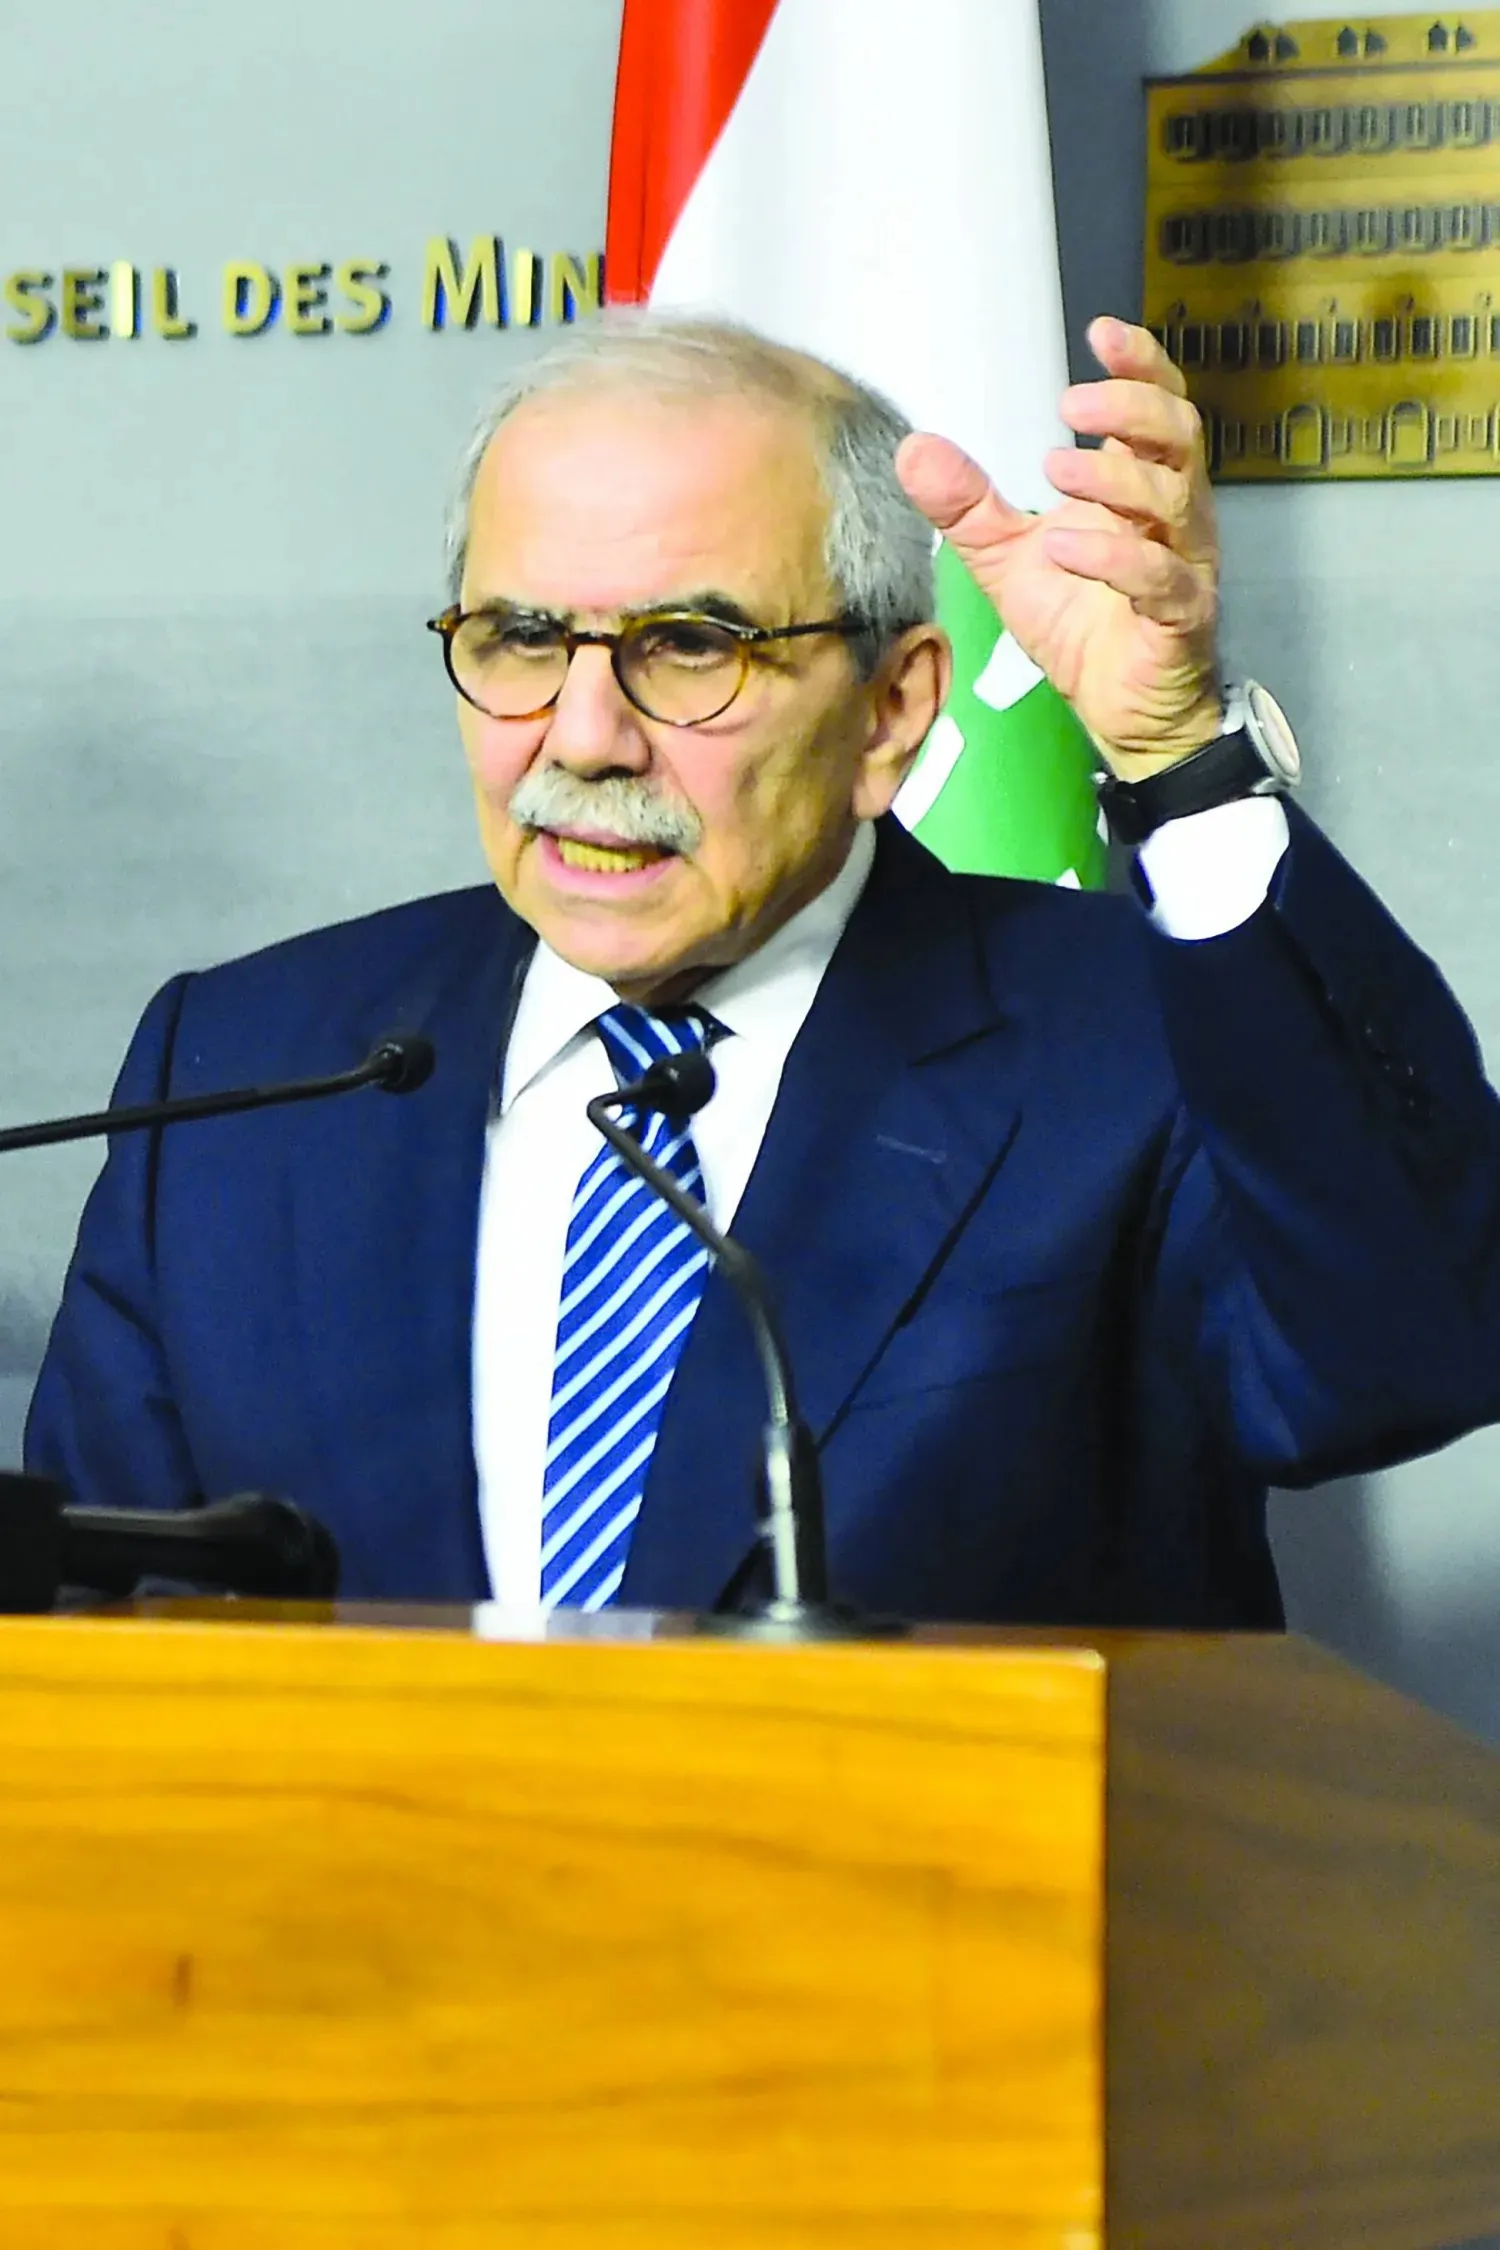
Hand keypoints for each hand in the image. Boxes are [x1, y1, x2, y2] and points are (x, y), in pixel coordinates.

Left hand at [895, 316, 1222, 776]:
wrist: (1120, 709)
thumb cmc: (1080, 623)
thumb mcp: (1008, 558)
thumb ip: (968, 505)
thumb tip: (914, 448)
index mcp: (1138, 486)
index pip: (1158, 406)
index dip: (1139, 365)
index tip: (1099, 334)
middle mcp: (1173, 515)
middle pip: (1178, 436)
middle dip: (1128, 410)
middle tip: (1067, 407)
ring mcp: (1183, 563)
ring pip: (1173, 498)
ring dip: (1112, 477)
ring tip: (1052, 471)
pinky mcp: (1180, 617)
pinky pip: (1159, 578)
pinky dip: (1113, 558)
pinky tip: (1066, 548)